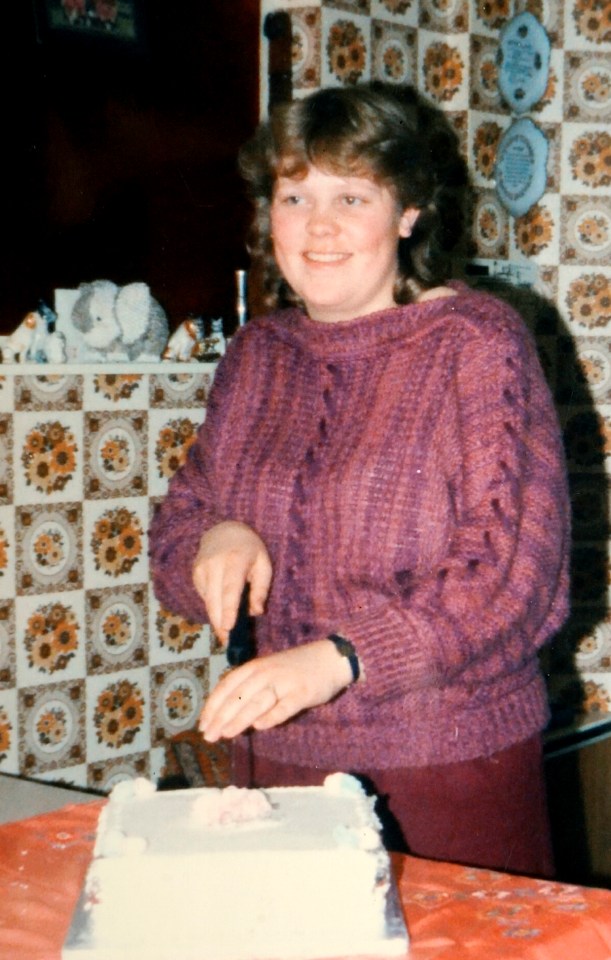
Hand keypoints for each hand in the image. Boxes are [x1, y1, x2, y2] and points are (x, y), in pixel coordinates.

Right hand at [192, 521, 271, 643]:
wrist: (223, 531)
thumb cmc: (249, 550)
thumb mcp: (263, 564)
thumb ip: (261, 589)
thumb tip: (256, 612)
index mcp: (236, 560)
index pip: (230, 588)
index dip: (228, 609)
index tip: (228, 628)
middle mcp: (215, 564)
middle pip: (214, 599)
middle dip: (219, 623)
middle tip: (227, 641)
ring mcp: (202, 568)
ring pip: (208, 601)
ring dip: (216, 618)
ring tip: (226, 632)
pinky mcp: (195, 574)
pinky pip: (205, 596)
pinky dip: (213, 606)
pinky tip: (221, 608)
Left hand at [199, 640, 353, 741]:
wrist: (330, 658)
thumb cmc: (294, 669)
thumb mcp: (267, 673)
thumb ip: (249, 690)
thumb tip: (227, 715)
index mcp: (254, 667)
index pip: (227, 686)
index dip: (213, 706)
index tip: (202, 724)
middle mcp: (266, 672)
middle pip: (239, 695)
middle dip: (221, 717)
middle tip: (209, 736)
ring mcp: (285, 682)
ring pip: (258, 701)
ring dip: (240, 718)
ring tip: (226, 734)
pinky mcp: (303, 692)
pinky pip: (285, 706)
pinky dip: (272, 716)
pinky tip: (260, 727)